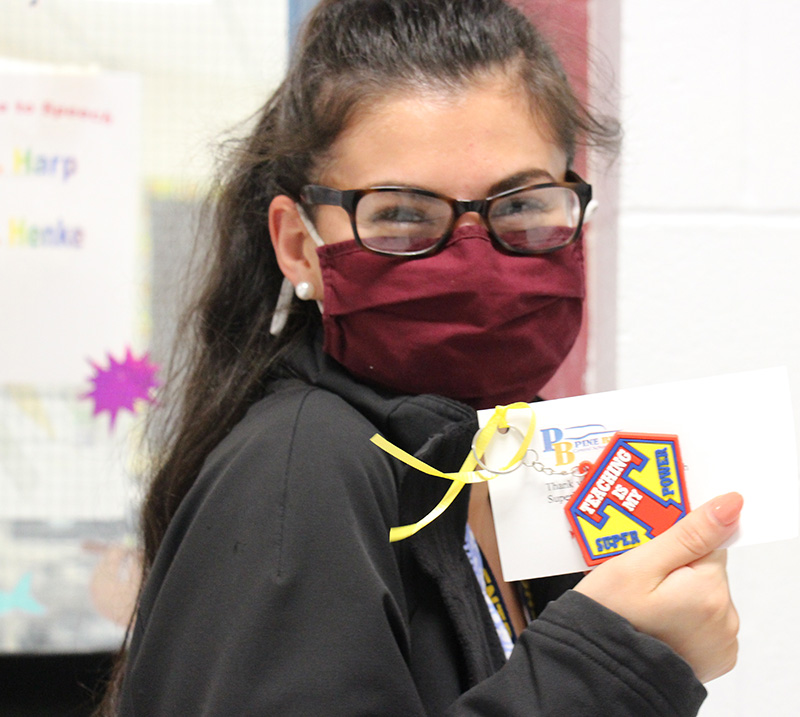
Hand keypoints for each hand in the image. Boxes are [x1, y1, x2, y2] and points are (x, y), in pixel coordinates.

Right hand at [574, 492, 742, 682]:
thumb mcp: (638, 565)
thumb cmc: (610, 616)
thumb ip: (688, 534)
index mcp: (708, 589)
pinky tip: (653, 621)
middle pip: (703, 567)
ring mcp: (721, 640)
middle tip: (636, 578)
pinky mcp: (713, 656)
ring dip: (676, 591)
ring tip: (640, 603)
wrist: (597, 673)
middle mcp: (724, 616)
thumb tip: (731, 505)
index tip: (644, 549)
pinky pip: (702, 620)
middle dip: (672, 566)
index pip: (704, 540)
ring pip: (701, 592)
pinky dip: (681, 616)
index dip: (671, 539)